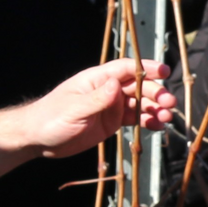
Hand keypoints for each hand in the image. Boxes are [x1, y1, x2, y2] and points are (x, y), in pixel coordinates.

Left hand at [26, 59, 176, 156]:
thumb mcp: (73, 109)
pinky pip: (134, 119)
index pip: (126, 68)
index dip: (146, 68)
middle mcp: (107, 90)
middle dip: (155, 93)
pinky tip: (158, 126)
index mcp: (97, 79)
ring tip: (167, 118)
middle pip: (137, 87)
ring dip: (154, 109)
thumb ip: (96, 99)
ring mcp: (111, 106)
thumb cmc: (51, 118)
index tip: (164, 71)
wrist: (38, 138)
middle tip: (169, 103)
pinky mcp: (111, 122)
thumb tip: (116, 85)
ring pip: (139, 103)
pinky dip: (147, 121)